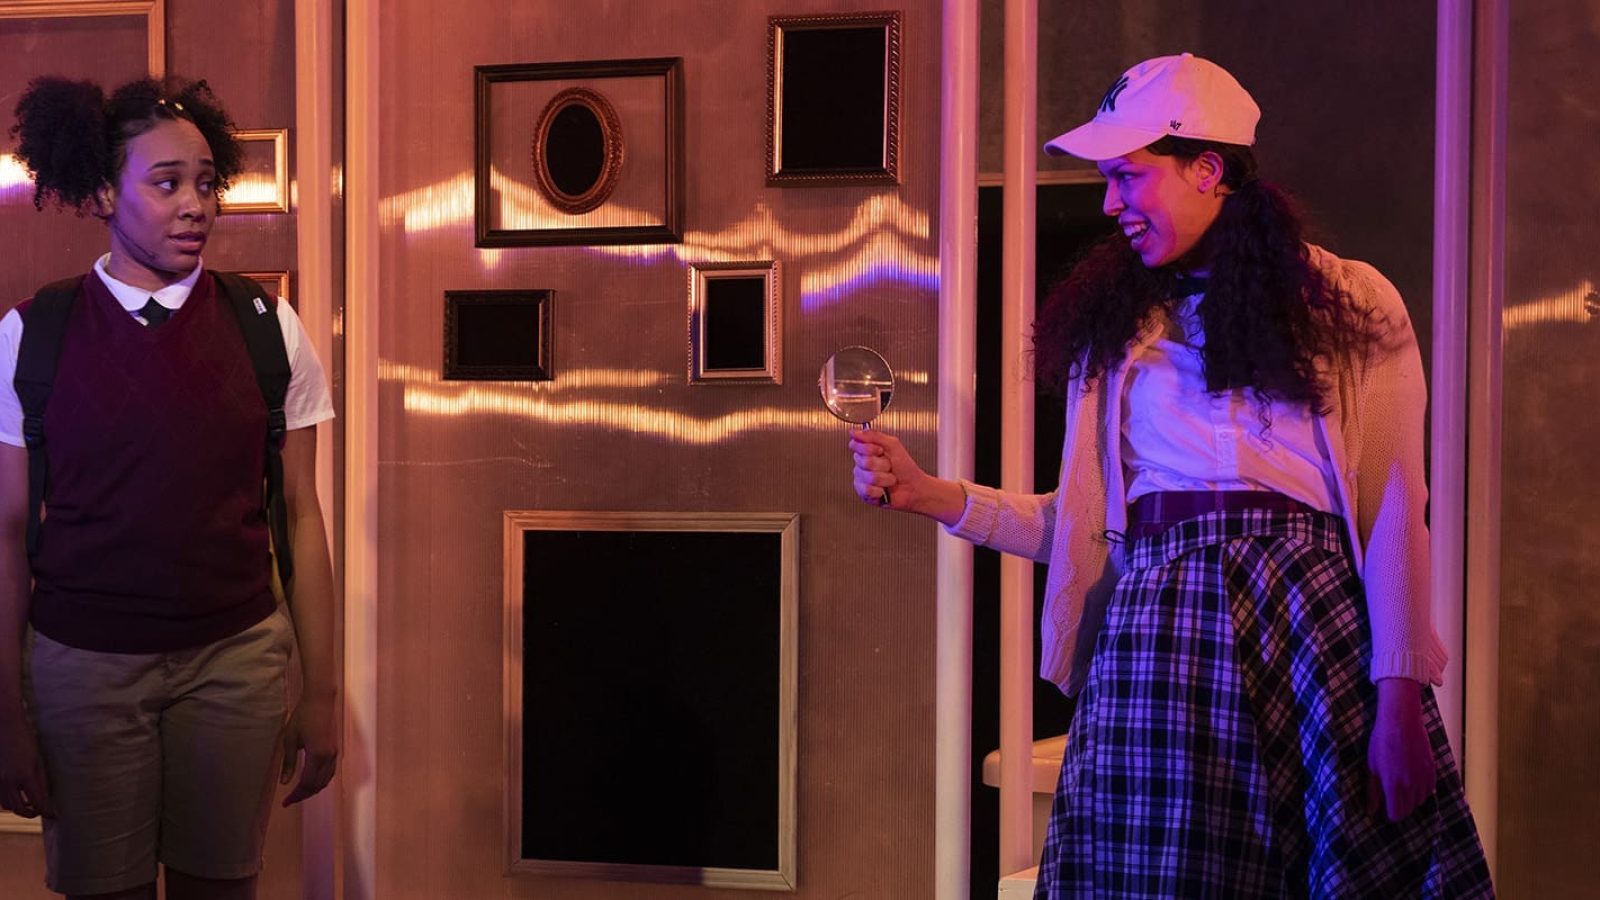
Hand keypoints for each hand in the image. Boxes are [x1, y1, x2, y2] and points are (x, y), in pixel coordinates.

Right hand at [0, 714, 52, 818]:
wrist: (5, 725)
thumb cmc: (26, 739)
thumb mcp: (37, 759)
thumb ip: (39, 779)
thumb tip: (43, 796)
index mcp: (26, 775)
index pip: (38, 802)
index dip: (47, 811)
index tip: (54, 814)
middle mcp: (10, 780)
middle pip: (20, 808)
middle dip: (32, 813)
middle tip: (42, 811)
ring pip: (7, 805)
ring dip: (19, 808)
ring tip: (30, 805)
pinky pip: (0, 798)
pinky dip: (8, 802)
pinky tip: (17, 797)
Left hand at [280, 693, 338, 805]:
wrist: (321, 700)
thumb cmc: (303, 716)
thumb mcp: (290, 739)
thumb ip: (288, 762)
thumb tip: (284, 783)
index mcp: (317, 755)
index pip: (307, 783)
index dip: (296, 795)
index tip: (285, 802)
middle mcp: (328, 757)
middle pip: (317, 785)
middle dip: (303, 795)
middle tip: (289, 800)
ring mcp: (334, 753)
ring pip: (326, 780)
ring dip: (313, 789)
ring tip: (299, 793)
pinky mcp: (335, 749)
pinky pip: (330, 772)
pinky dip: (320, 781)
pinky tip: (311, 781)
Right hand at [848, 429, 965, 524]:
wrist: (913, 487)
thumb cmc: (905, 468)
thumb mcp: (893, 445)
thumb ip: (874, 436)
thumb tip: (854, 432)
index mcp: (867, 451)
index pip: (855, 445)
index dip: (869, 448)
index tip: (881, 450)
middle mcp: (862, 465)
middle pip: (863, 461)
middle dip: (882, 464)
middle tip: (889, 467)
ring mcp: (862, 479)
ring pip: (868, 476)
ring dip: (885, 478)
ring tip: (889, 479)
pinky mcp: (864, 493)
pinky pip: (867, 490)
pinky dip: (880, 490)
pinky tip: (884, 490)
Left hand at [1366, 678, 1435, 820]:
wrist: (1401, 721)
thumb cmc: (1381, 742)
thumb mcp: (1371, 767)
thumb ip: (1373, 792)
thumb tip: (1371, 811)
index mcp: (1394, 786)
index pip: (1397, 815)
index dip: (1390, 814)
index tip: (1385, 809)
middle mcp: (1412, 786)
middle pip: (1409, 809)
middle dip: (1400, 807)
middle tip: (1390, 796)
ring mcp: (1424, 778)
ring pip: (1420, 800)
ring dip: (1411, 798)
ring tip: (1400, 784)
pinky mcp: (1432, 770)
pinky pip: (1429, 789)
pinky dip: (1421, 788)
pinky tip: (1411, 778)